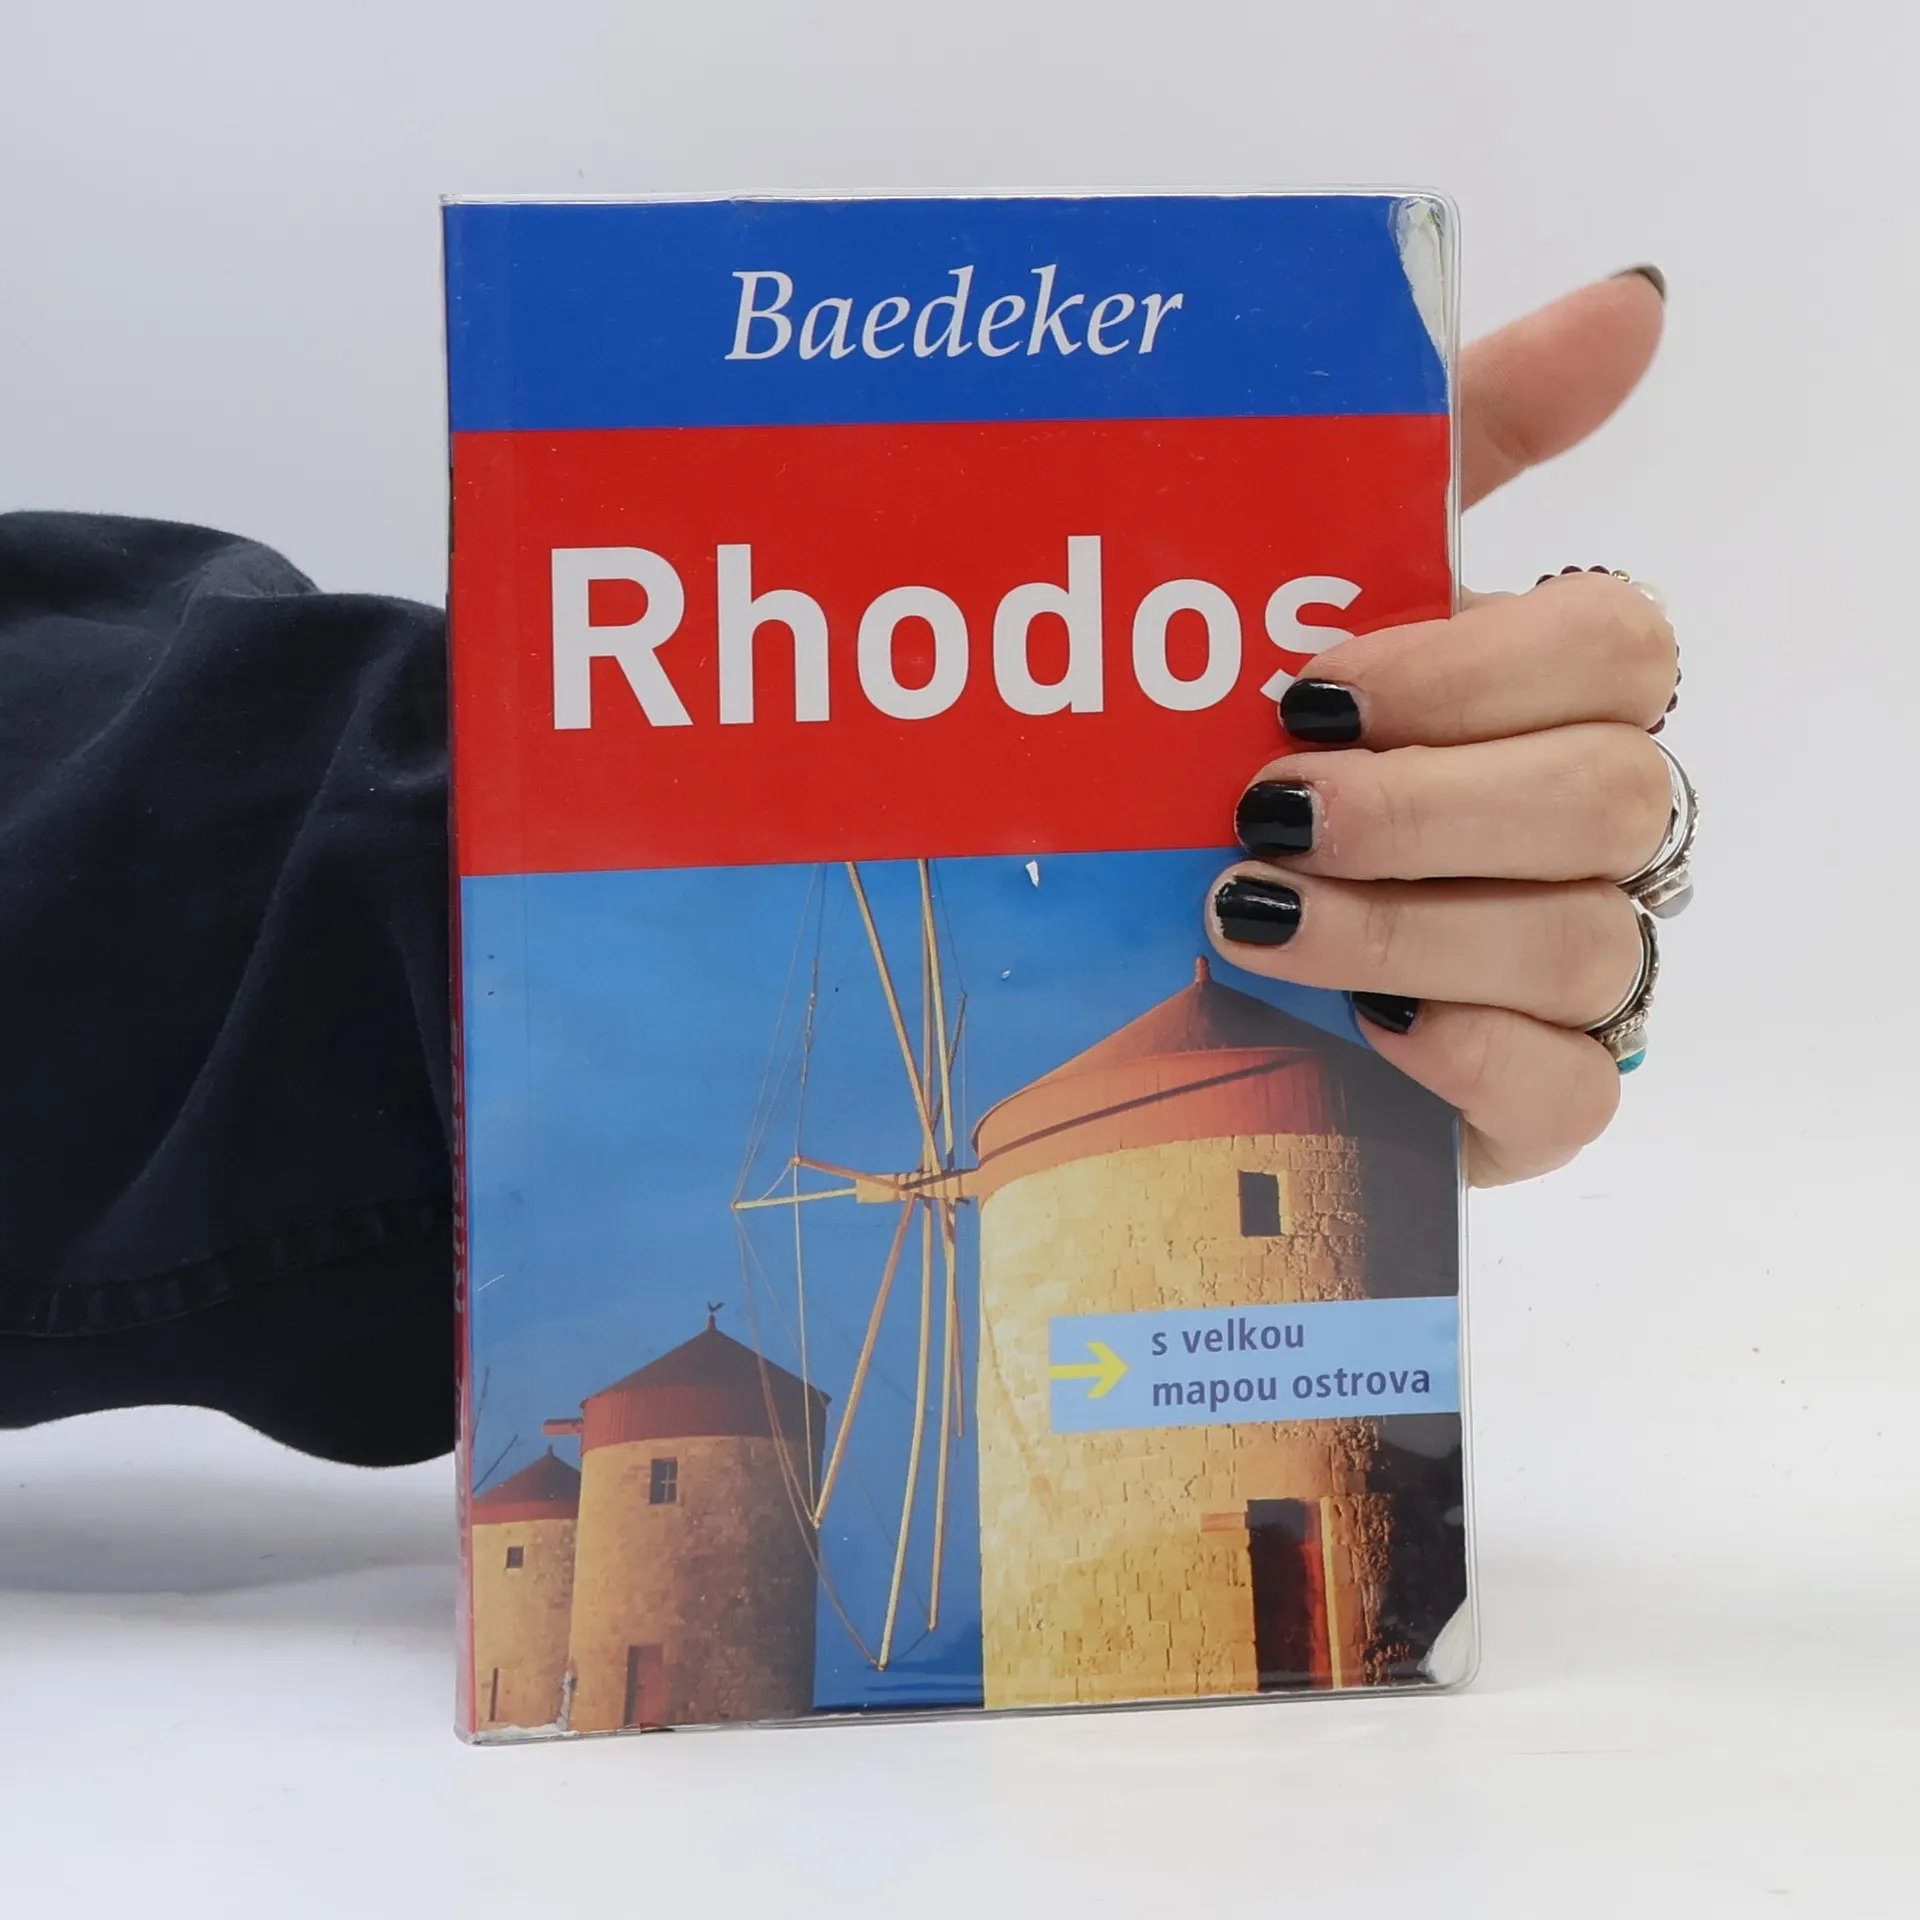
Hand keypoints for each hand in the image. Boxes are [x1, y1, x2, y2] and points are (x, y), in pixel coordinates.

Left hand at [1207, 269, 1678, 1186]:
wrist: (1175, 948)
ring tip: (1246, 915)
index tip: (1309, 688)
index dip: (1471, 668)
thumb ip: (1469, 435)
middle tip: (1262, 810)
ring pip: (1582, 943)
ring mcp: (1579, 971)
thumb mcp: (1334, 583)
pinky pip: (1568, 1086)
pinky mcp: (1541, 1095)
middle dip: (1418, 807)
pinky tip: (1359, 1029)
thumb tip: (1637, 296)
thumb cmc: (1269, 751)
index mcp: (1552, 697)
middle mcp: (1592, 828)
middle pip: (1609, 797)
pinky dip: (1459, 1056)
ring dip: (1396, 926)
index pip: (1618, 646)